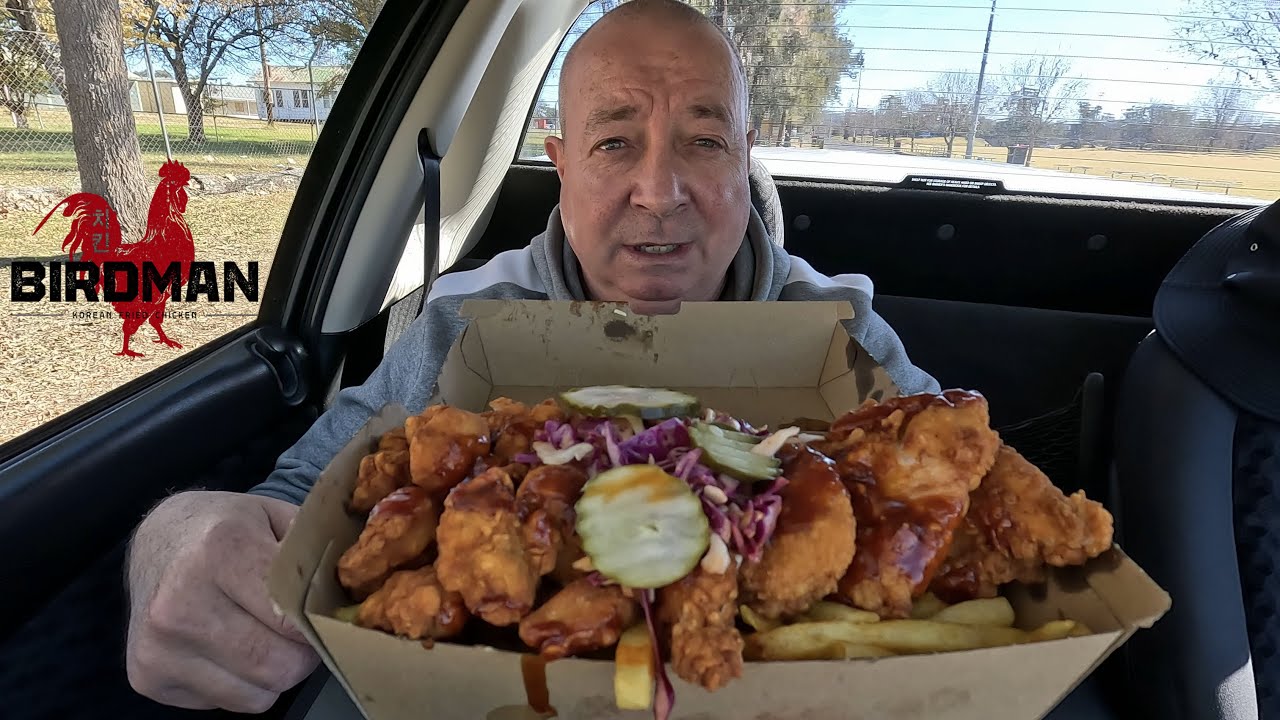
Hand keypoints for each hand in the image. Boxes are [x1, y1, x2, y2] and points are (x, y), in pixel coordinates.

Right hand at [125, 491, 319, 712]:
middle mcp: (179, 602)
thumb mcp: (275, 517)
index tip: (327, 615)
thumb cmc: (226, 528)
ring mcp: (158, 645)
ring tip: (266, 636)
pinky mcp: (148, 677)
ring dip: (275, 673)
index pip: (292, 615)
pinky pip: (227, 704)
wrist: (157, 538)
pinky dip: (243, 684)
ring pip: (257, 694)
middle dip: (303, 653)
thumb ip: (315, 553)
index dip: (319, 621)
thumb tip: (355, 592)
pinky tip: (231, 647)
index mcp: (220, 550)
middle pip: (279, 665)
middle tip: (301, 631)